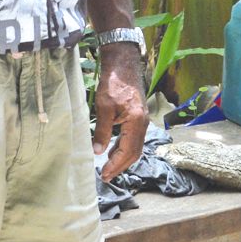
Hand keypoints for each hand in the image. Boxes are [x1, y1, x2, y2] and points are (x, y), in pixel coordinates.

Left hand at [91, 43, 146, 178]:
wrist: (123, 64)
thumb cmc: (113, 83)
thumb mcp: (104, 107)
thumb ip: (103, 131)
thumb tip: (98, 151)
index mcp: (136, 122)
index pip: (127, 151)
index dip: (116, 165)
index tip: (104, 175)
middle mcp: (143, 124)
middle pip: (134, 153)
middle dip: (120, 166)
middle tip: (106, 176)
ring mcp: (142, 121)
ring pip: (135, 147)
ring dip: (122, 159)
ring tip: (108, 168)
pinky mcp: (138, 118)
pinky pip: (133, 139)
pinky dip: (123, 148)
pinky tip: (112, 151)